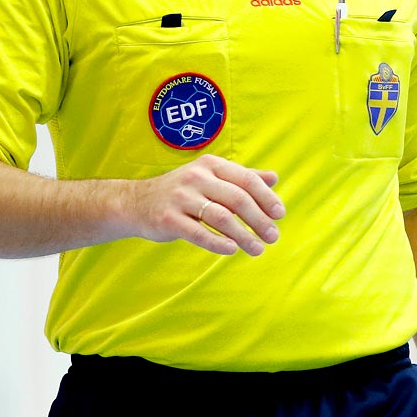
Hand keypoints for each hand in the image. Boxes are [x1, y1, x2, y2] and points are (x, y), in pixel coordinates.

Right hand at [127, 154, 284, 255]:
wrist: (136, 202)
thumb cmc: (182, 192)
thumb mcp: (210, 177)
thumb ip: (241, 177)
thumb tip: (275, 178)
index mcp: (211, 165)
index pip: (246, 179)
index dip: (266, 197)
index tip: (280, 214)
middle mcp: (197, 178)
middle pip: (237, 199)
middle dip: (259, 219)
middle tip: (273, 237)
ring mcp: (181, 198)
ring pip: (221, 217)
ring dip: (243, 235)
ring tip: (258, 249)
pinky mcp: (168, 219)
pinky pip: (198, 232)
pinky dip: (217, 242)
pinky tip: (232, 250)